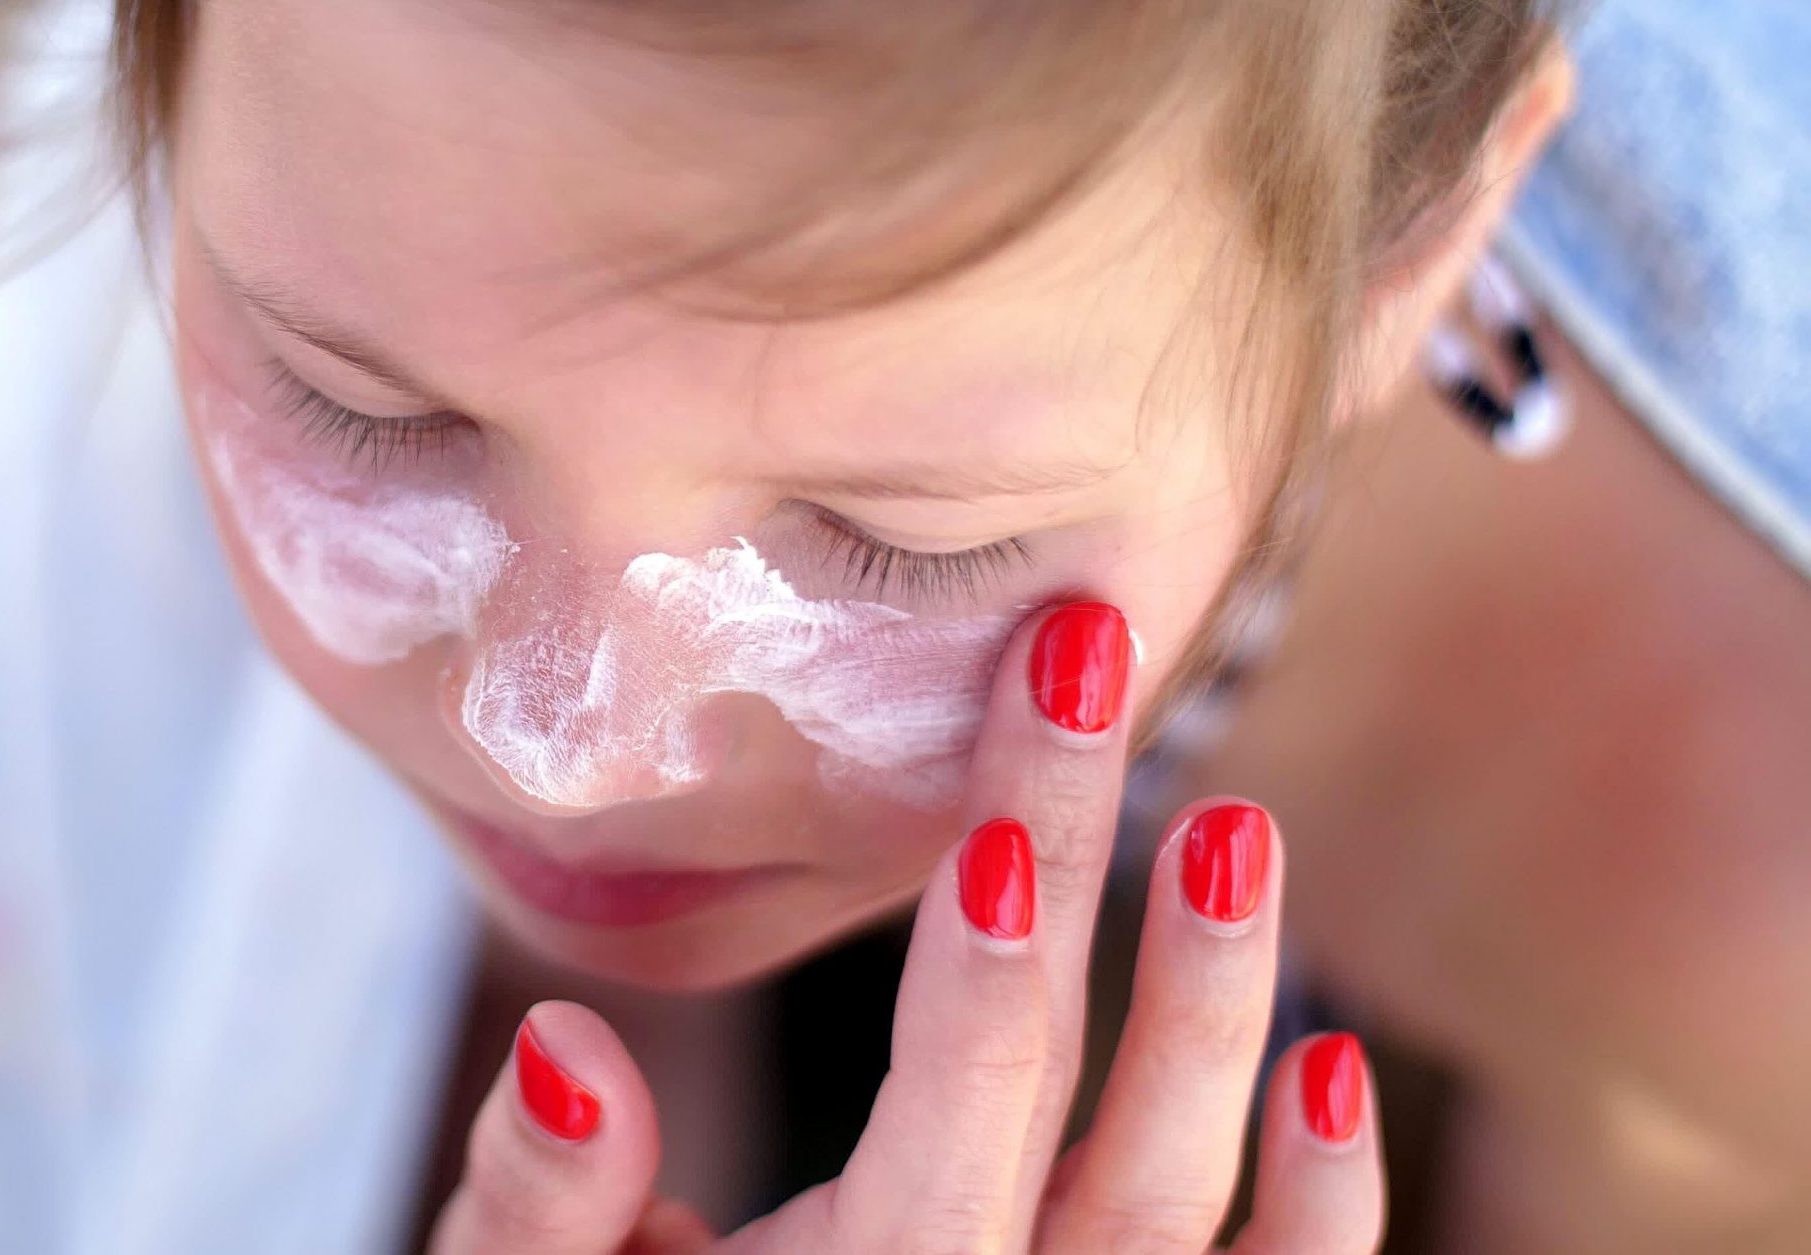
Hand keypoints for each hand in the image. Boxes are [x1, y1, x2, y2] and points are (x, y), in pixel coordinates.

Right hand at [429, 602, 1383, 1253]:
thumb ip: (538, 1202)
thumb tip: (572, 1045)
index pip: (942, 1135)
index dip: (974, 996)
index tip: (1003, 833)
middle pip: (1075, 1110)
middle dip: (1082, 876)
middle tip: (1088, 670)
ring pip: (1184, 1200)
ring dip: (1221, 1012)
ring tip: (1237, 828)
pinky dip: (1318, 1205)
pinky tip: (1333, 1065)